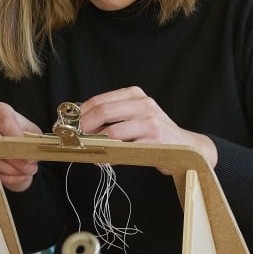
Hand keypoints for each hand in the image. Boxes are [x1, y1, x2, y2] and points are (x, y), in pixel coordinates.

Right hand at [0, 102, 42, 191]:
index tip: (27, 147)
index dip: (15, 134)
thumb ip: (32, 141)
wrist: (15, 143)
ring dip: (13, 169)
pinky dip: (9, 177)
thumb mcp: (31, 132)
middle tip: (29, 164)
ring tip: (27, 171)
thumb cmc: (21, 133)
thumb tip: (30, 157)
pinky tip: (19, 176)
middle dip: (14, 156)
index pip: (3, 119)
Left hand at [78, 87, 218, 170]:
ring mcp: (150, 121)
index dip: (79, 113)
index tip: (65, 124)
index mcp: (134, 93)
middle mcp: (142, 103)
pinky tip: (105, 160)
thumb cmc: (153, 132)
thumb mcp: (134, 115)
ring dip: (94, 143)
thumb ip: (111, 116)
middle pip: (103, 111)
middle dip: (82, 126)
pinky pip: (124, 149)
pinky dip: (110, 156)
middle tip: (72, 138)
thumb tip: (77, 123)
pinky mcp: (154, 140)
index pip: (99, 100)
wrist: (187, 146)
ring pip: (112, 131)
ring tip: (87, 150)